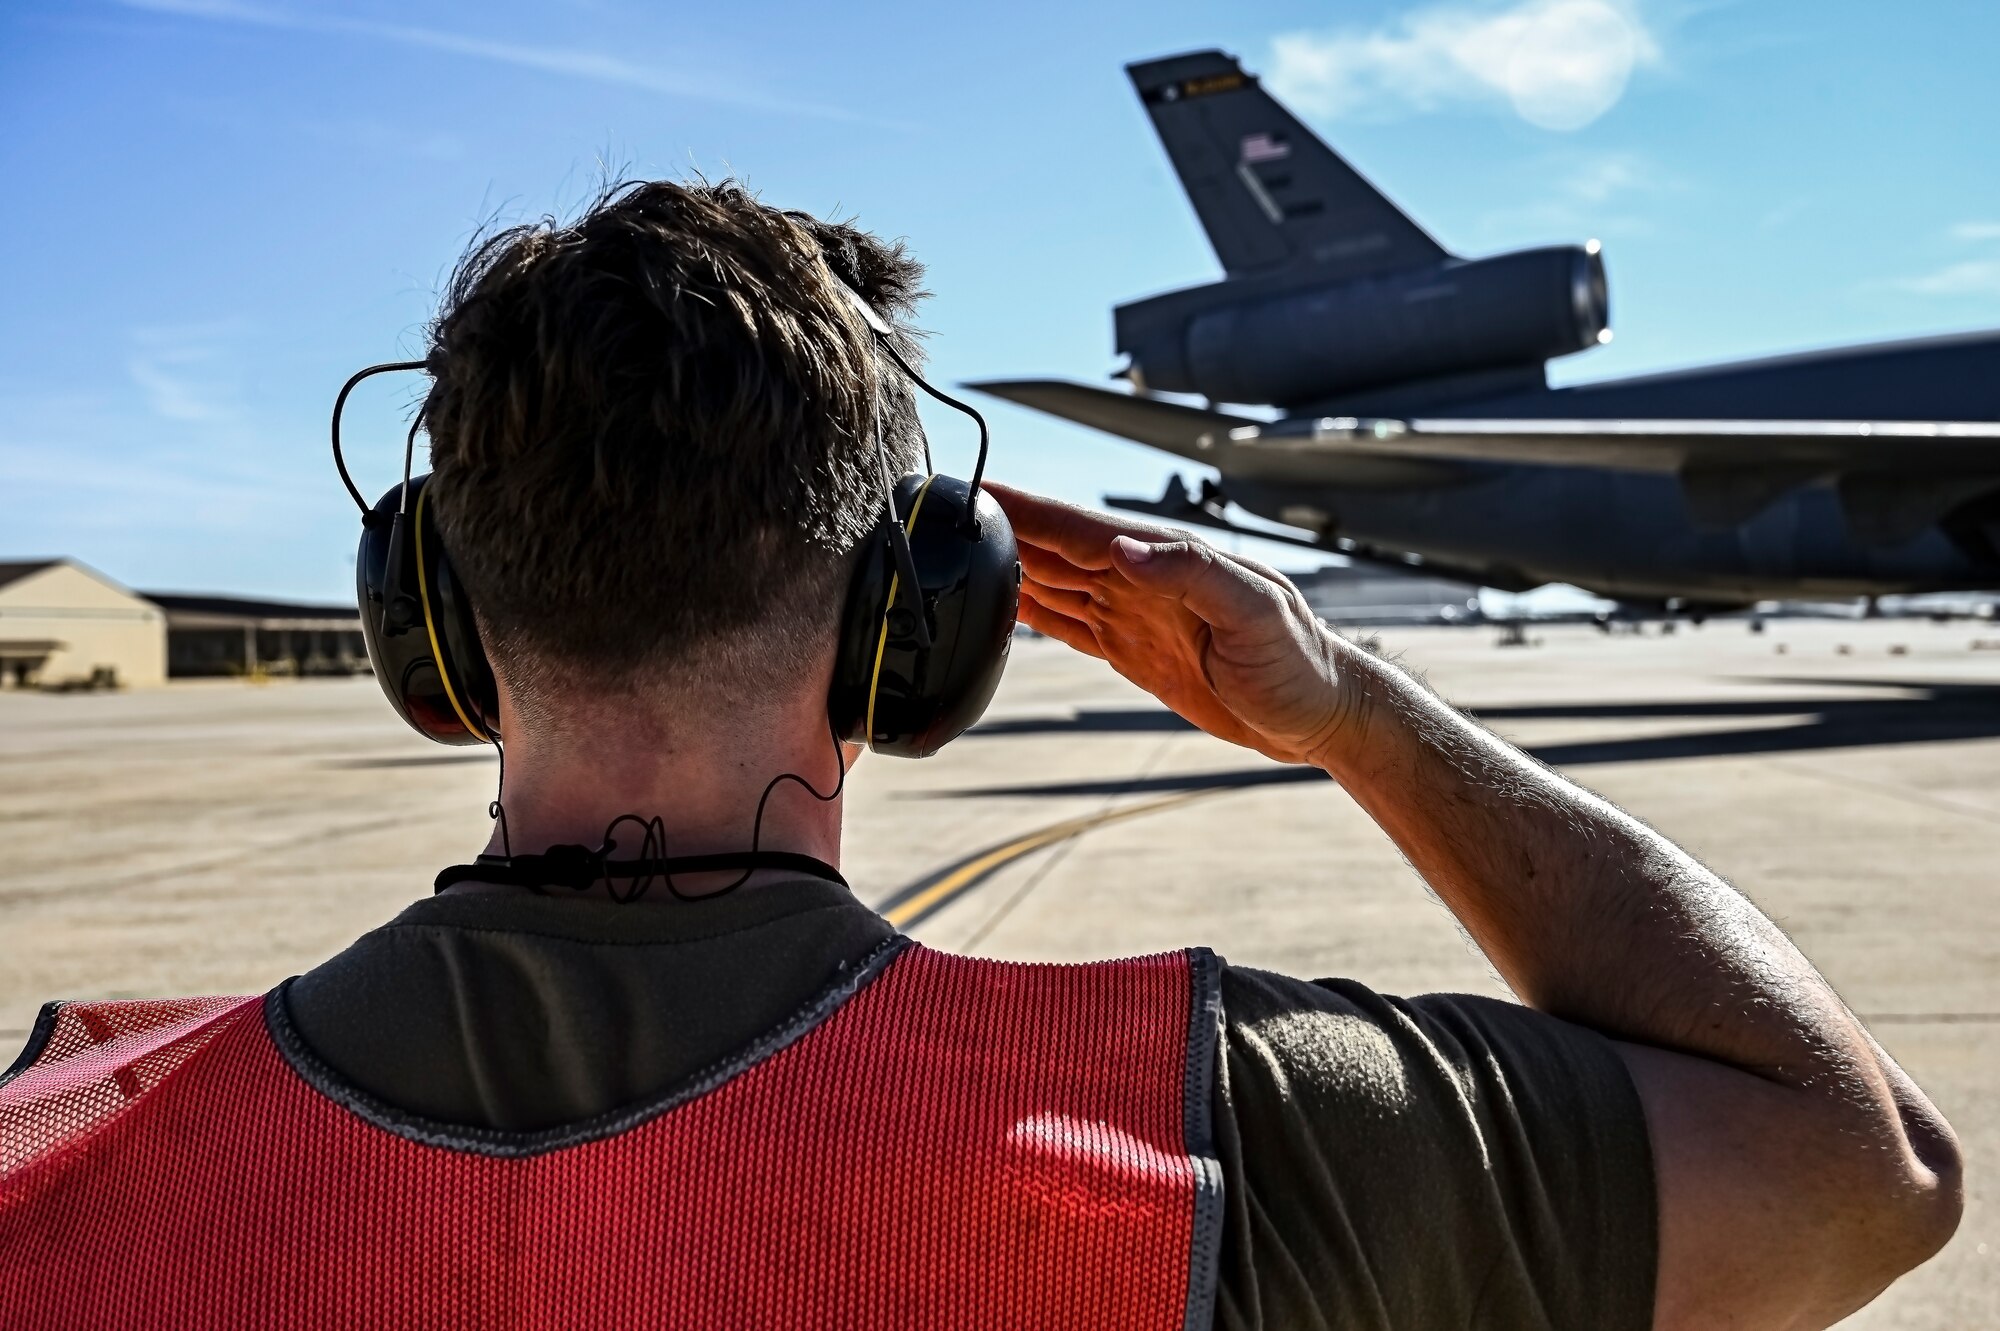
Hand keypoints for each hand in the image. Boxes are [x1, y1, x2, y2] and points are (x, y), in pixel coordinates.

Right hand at [986, 482, 1366, 767]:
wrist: (1317, 713)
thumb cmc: (1299, 660)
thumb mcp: (1256, 612)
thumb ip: (1193, 573)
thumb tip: (1123, 546)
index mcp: (1166, 558)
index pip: (1078, 527)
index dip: (1024, 508)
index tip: (973, 489)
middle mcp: (1141, 576)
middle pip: (1053, 546)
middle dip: (998, 526)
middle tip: (935, 513)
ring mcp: (1132, 611)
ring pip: (1052, 581)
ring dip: (1005, 564)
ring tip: (949, 551)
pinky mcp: (1131, 649)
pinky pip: (1068, 624)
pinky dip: (1030, 612)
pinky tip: (997, 602)